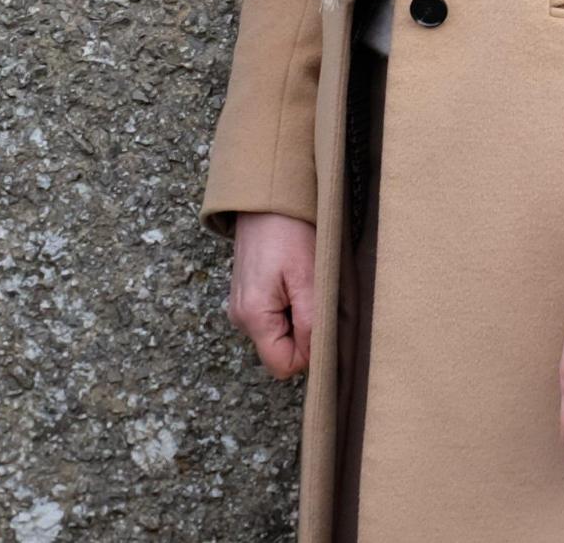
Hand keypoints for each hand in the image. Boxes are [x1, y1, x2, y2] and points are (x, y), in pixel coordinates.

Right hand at [227, 212, 321, 378]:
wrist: (265, 198)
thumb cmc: (289, 232)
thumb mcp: (308, 277)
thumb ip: (311, 322)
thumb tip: (314, 356)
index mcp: (253, 317)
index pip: (283, 365)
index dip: (309, 351)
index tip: (323, 321)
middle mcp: (240, 318)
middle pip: (280, 350)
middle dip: (304, 333)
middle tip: (315, 296)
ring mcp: (241, 307)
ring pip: (278, 334)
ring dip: (297, 317)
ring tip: (304, 284)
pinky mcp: (247, 295)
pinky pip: (272, 317)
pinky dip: (288, 306)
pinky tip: (294, 280)